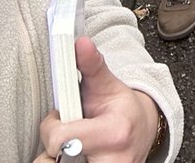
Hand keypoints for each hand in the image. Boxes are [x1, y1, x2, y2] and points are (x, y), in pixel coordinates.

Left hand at [32, 37, 161, 162]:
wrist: (142, 133)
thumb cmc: (123, 111)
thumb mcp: (109, 85)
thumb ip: (92, 66)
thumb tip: (81, 44)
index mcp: (114, 133)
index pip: (61, 139)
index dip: (51, 126)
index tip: (58, 118)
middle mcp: (112, 162)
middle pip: (54, 161)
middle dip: (53, 150)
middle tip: (67, 138)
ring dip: (57, 159)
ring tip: (72, 147)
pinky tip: (77, 156)